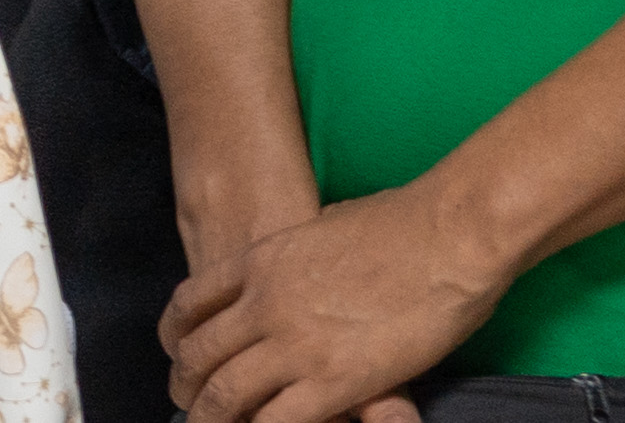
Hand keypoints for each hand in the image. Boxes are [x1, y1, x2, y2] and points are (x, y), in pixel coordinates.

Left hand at [166, 185, 508, 422]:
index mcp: (260, 260)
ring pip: (225, 395)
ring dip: (210, 419)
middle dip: (187, 386)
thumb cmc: (399, 222)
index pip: (192, 303)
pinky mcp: (334, 381)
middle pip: (198, 355)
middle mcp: (264, 303)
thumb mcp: (322, 225)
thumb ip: (298, 254)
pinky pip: (275, 421)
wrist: (446, 234)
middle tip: (187, 404)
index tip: (179, 354)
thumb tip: (301, 267)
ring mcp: (294, 344)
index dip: (178, 335)